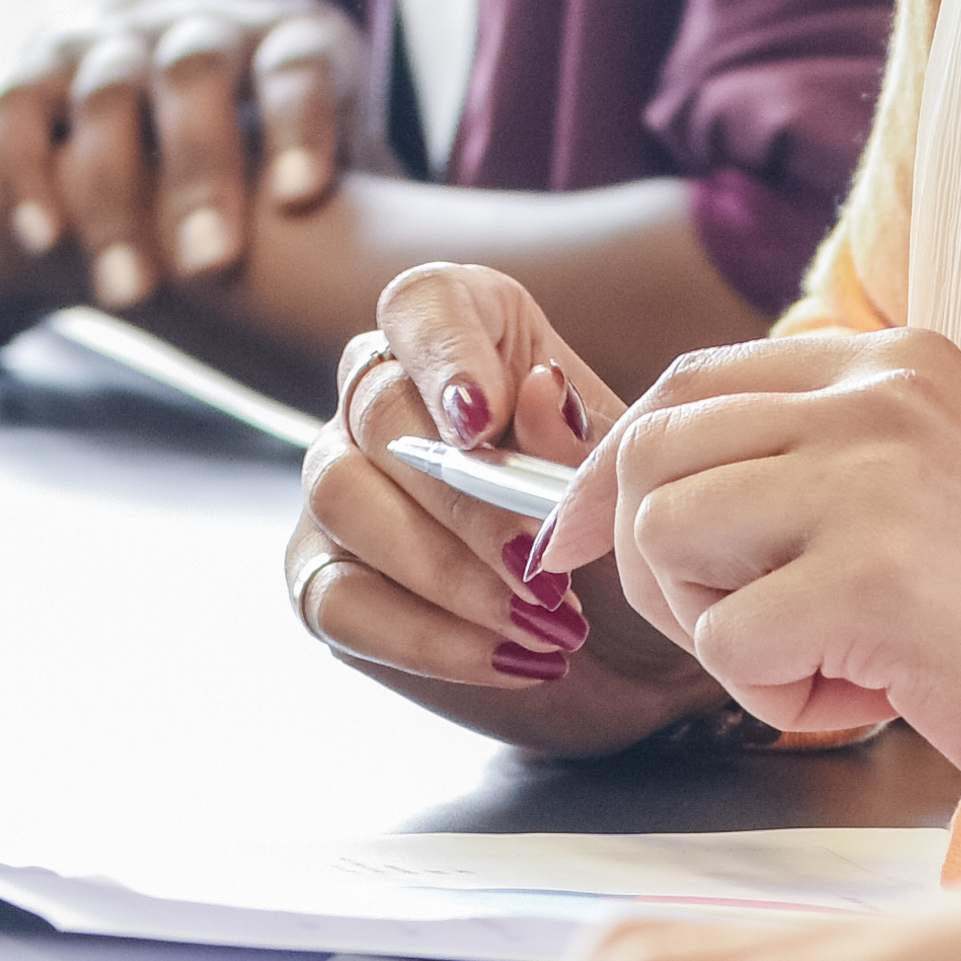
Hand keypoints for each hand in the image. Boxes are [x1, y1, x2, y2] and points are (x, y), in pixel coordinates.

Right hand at [0, 0, 366, 312]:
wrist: (154, 117)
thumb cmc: (278, 169)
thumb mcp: (343, 174)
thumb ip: (390, 217)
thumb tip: (463, 305)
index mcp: (297, 36)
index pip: (301, 59)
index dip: (300, 121)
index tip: (303, 196)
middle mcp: (204, 20)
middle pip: (194, 69)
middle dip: (198, 166)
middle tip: (209, 266)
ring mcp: (115, 35)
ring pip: (104, 89)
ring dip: (111, 190)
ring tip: (131, 291)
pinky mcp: (39, 65)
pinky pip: (18, 107)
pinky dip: (27, 171)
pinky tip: (48, 243)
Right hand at [286, 282, 741, 757]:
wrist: (637, 650)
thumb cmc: (630, 538)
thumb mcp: (629, 481)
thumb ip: (582, 437)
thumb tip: (536, 393)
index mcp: (474, 335)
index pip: (423, 304)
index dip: (444, 354)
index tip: (483, 421)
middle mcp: (387, 394)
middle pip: (379, 411)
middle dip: (464, 499)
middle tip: (539, 564)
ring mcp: (342, 484)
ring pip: (342, 497)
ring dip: (445, 570)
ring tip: (542, 620)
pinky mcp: (322, 576)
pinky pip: (339, 598)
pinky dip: (426, 635)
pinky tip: (506, 656)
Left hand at [571, 324, 960, 763]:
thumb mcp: (914, 478)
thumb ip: (798, 456)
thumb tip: (620, 492)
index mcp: (886, 361)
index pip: (689, 380)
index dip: (611, 463)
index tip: (575, 533)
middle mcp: (874, 400)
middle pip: (655, 454)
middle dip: (657, 564)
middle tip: (737, 626)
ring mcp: (870, 481)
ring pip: (668, 539)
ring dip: (718, 630)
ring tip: (818, 655)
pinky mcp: (866, 576)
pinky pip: (726, 642)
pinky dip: (774, 696)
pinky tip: (860, 692)